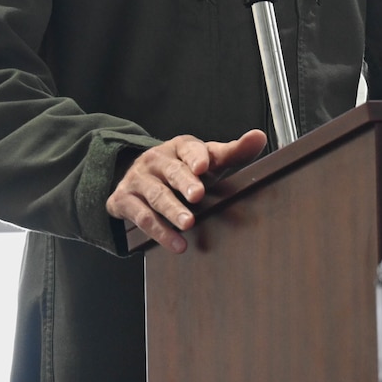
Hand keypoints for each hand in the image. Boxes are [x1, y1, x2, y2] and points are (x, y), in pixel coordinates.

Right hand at [107, 129, 267, 252]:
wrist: (138, 179)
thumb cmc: (184, 170)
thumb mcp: (207, 161)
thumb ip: (234, 152)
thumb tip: (259, 137)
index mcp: (179, 147)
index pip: (189, 148)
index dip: (196, 156)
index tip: (204, 166)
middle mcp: (156, 160)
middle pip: (172, 171)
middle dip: (184, 183)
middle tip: (197, 195)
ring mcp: (138, 179)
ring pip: (155, 195)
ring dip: (171, 211)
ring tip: (188, 223)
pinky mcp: (123, 200)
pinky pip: (141, 217)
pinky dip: (159, 232)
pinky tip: (176, 243)